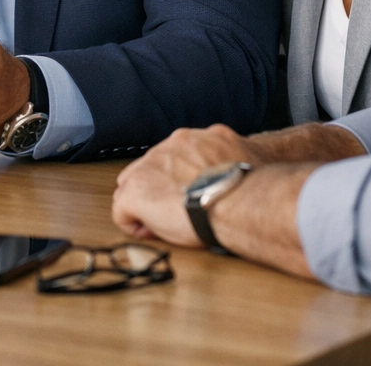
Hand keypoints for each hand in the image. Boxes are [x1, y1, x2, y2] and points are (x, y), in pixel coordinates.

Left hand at [112, 126, 260, 246]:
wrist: (238, 202)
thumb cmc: (249, 188)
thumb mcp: (246, 158)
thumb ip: (232, 157)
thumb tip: (239, 167)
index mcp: (194, 139)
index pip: (173, 155)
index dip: (177, 178)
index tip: (187, 193)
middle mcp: (169, 147)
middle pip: (149, 167)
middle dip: (156, 187)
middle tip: (174, 210)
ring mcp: (148, 167)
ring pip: (131, 185)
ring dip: (143, 204)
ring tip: (162, 223)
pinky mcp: (135, 192)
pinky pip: (121, 210)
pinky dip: (132, 224)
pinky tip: (150, 232)